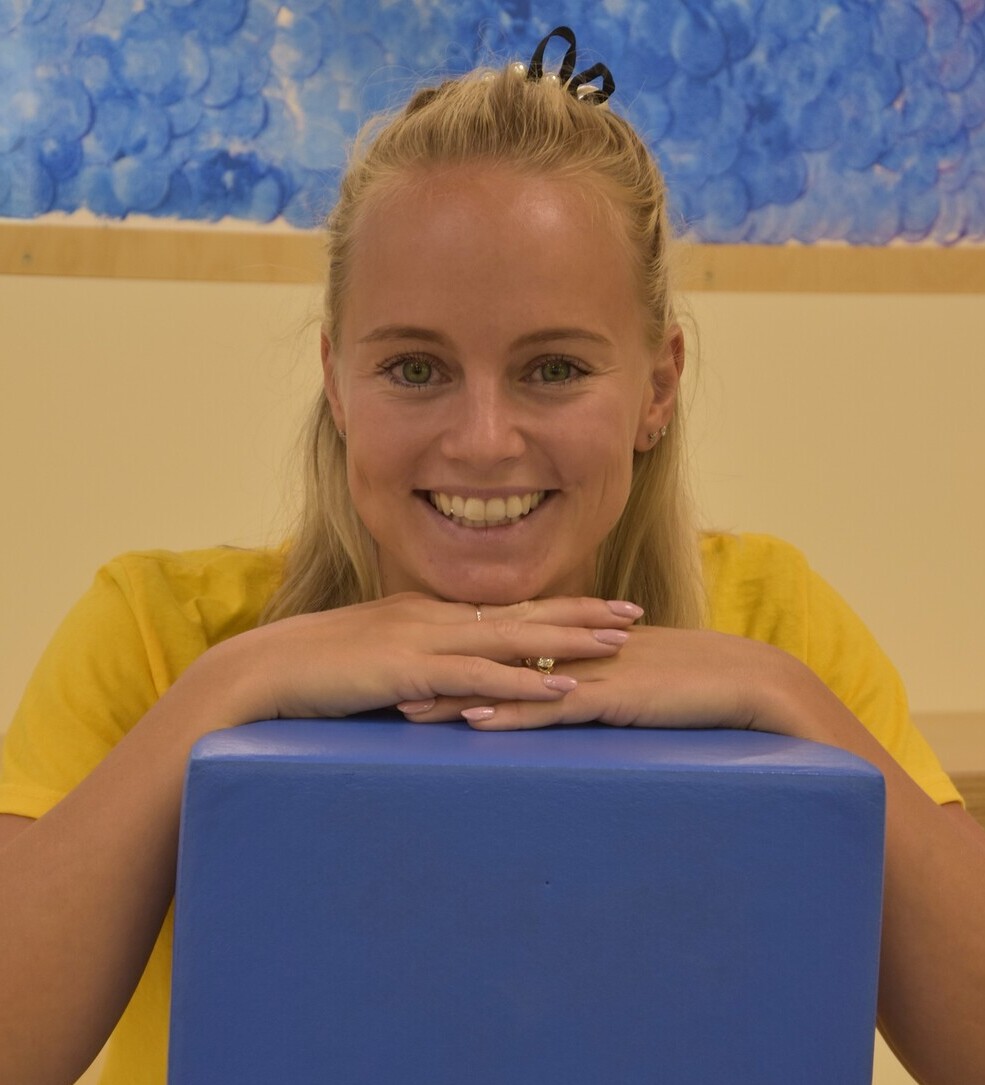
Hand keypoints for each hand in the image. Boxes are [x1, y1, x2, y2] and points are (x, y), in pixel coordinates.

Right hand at [195, 592, 640, 725]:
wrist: (260, 673)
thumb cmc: (310, 674)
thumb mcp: (369, 661)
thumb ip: (410, 667)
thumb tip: (442, 687)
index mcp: (425, 614)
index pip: (504, 608)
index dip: (555, 607)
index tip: (598, 607)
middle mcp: (433, 618)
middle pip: (522, 613)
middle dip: (581, 613)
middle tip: (632, 614)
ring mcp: (424, 640)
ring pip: (513, 638)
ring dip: (570, 640)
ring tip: (620, 642)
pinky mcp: (411, 671)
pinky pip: (483, 677)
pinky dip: (529, 681)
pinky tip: (566, 688)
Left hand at [402, 622, 796, 732]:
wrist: (746, 680)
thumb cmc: (690, 684)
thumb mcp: (630, 677)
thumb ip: (592, 681)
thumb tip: (561, 696)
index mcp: (575, 641)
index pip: (502, 644)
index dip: (452, 654)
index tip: (407, 664)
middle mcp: (573, 648)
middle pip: (491, 657)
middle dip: (438, 671)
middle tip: (386, 684)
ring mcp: (589, 670)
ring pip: (509, 681)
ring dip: (457, 694)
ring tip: (407, 707)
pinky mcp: (610, 697)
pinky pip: (550, 707)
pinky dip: (510, 714)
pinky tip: (475, 721)